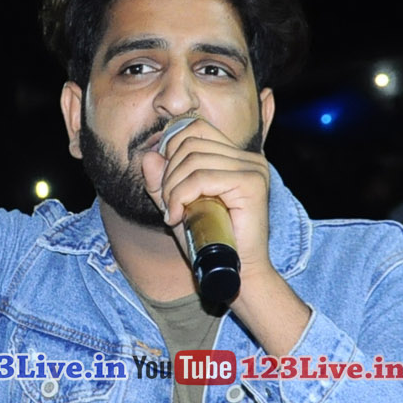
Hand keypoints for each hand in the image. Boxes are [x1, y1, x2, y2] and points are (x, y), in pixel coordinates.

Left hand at [140, 118, 271, 275]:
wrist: (237, 274)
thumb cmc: (209, 242)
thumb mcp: (177, 207)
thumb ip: (161, 183)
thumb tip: (149, 156)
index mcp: (235, 157)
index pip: (195, 128)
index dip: (171, 148)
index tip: (166, 182)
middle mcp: (248, 158)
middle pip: (191, 142)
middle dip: (168, 174)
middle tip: (168, 205)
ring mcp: (253, 168)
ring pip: (193, 160)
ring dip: (173, 189)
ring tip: (174, 213)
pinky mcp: (251, 183)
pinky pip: (202, 178)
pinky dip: (181, 197)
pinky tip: (179, 216)